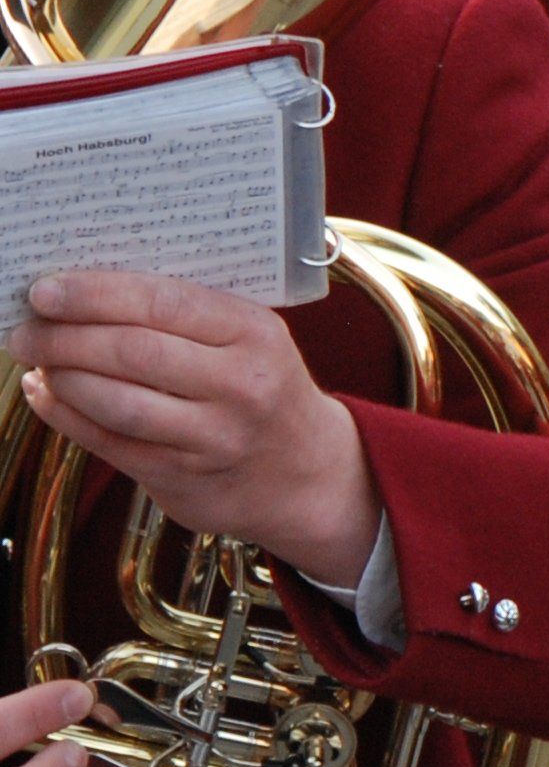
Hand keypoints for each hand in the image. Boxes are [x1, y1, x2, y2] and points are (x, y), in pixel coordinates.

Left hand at [13, 272, 378, 582]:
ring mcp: (213, 436)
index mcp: (256, 332)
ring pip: (115, 401)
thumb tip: (85, 291)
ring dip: (62, 377)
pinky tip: (45, 393)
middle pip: (133, 352)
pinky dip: (64, 415)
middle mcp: (241, 384)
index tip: (45, 290)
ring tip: (35, 358)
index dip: (96, 294)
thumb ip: (184, 315)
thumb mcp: (248, 338)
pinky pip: (107, 442)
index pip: (164, 302)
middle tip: (25, 328)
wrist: (302, 471)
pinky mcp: (181, 477)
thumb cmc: (260, 386)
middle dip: (65, 336)